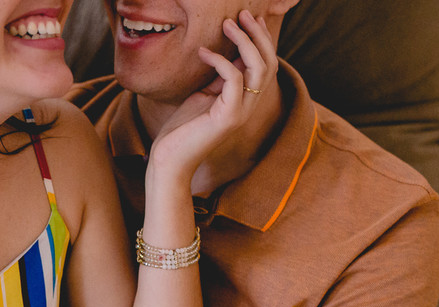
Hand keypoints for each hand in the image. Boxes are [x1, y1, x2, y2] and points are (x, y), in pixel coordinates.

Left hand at [148, 10, 278, 188]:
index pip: (265, 64)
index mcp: (246, 101)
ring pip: (259, 68)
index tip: (247, 18)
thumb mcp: (204, 95)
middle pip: (269, 63)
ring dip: (245, 41)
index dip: (260, 39)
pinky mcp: (227, 117)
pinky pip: (233, 78)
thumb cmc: (183, 129)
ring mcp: (241, 112)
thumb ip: (219, 78)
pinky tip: (202, 52)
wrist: (170, 160)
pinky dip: (219, 60)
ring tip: (227, 23)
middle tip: (242, 13)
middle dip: (258, 35)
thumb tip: (226, 54)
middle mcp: (249, 106)